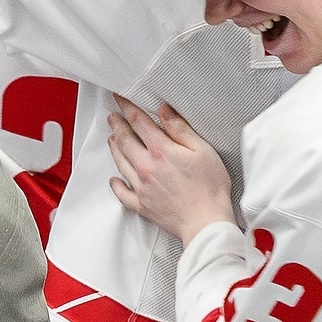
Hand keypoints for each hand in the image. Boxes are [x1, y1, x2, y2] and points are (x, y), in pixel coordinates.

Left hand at [104, 95, 235, 242]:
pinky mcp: (142, 205)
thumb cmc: (210, 188)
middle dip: (116, 125)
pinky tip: (114, 180)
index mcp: (161, 151)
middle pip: (124, 140)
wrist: (206, 222)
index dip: (127, 108)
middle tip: (112, 117)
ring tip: (112, 138)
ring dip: (115, 148)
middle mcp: (146, 167)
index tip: (120, 99)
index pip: (138, 122)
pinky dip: (116, 185)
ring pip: (121, 163)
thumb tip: (164, 112)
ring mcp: (142, 187)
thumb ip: (180, 129)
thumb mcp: (202, 150)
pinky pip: (123, 194)